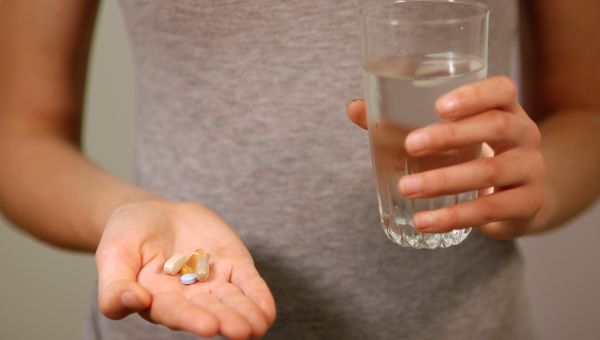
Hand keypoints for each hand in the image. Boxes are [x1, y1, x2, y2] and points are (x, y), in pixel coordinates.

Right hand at [95, 200, 275, 338]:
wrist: (153, 214)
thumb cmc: (127, 237)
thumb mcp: (112, 255)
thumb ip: (116, 286)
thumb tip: (134, 301)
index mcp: (157, 300)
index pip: (175, 311)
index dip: (191, 318)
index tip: (208, 326)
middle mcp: (188, 297)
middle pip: (209, 309)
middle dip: (226, 319)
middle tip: (241, 331)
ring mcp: (212, 282)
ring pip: (232, 300)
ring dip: (246, 313)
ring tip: (258, 325)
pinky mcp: (231, 265)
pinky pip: (247, 282)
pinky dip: (258, 295)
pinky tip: (267, 311)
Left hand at [347, 76, 546, 238]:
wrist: (524, 195)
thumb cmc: (476, 154)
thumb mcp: (452, 134)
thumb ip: (402, 121)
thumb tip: (354, 108)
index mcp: (506, 109)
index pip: (501, 90)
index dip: (473, 95)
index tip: (437, 106)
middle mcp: (525, 134)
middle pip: (495, 126)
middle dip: (450, 136)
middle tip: (410, 145)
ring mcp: (530, 169)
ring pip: (489, 171)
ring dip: (444, 181)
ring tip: (406, 189)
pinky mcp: (527, 204)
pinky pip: (490, 211)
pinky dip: (454, 217)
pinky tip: (425, 221)